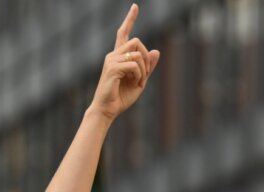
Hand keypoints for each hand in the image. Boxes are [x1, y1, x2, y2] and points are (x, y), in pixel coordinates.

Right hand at [90, 4, 160, 120]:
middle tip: (145, 74)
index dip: (130, 19)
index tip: (135, 6)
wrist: (107, 110)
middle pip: (136, 41)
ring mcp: (111, 60)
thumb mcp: (140, 81)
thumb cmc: (121, 97)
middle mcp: (113, 55)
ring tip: (139, 82)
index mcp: (118, 56)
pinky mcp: (112, 68)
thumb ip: (147, 67)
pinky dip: (139, 74)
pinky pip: (134, 64)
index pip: (123, 33)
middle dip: (146, 56)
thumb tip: (156, 51)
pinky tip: (135, 83)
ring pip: (137, 53)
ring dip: (143, 68)